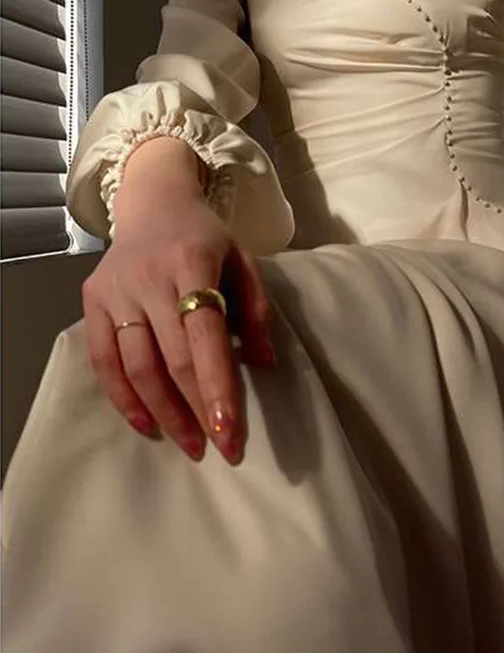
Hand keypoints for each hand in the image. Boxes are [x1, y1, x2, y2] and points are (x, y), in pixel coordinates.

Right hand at [82, 192, 273, 465]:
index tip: (229, 431)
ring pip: (136, 367)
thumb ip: (256, 310)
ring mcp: (115, 291)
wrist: (154, 204)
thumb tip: (263, 364)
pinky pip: (104, 362)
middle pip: (172, 358)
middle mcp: (149, 278)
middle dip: (198, 409)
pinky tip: (147, 425)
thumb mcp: (243, 260)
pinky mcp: (92, 301)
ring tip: (190, 444)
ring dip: (164, 413)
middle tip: (219, 448)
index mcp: (192, 263)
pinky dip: (124, 398)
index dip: (217, 386)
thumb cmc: (206, 239)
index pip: (205, 335)